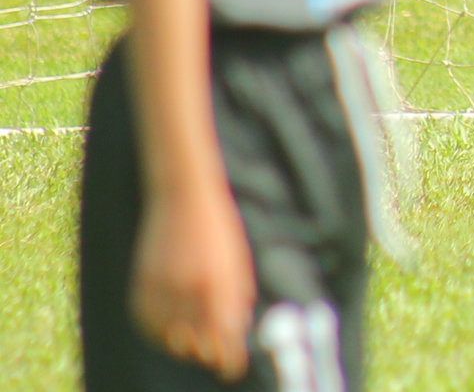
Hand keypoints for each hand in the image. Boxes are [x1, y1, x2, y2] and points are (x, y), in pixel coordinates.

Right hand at [131, 186, 254, 380]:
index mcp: (219, 285)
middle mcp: (189, 291)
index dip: (228, 361)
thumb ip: (237, 300)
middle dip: (208, 354)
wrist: (183, 197)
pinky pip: (145, 323)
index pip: (224, 339)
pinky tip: (168, 330)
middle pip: (196, 345)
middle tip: (214, 354)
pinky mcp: (141, 283)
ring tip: (192, 341)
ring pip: (169, 338)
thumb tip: (236, 335)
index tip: (230, 370)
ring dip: (183, 345)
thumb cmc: (219, 230)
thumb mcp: (237, 264)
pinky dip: (157, 332)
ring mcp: (162, 288)